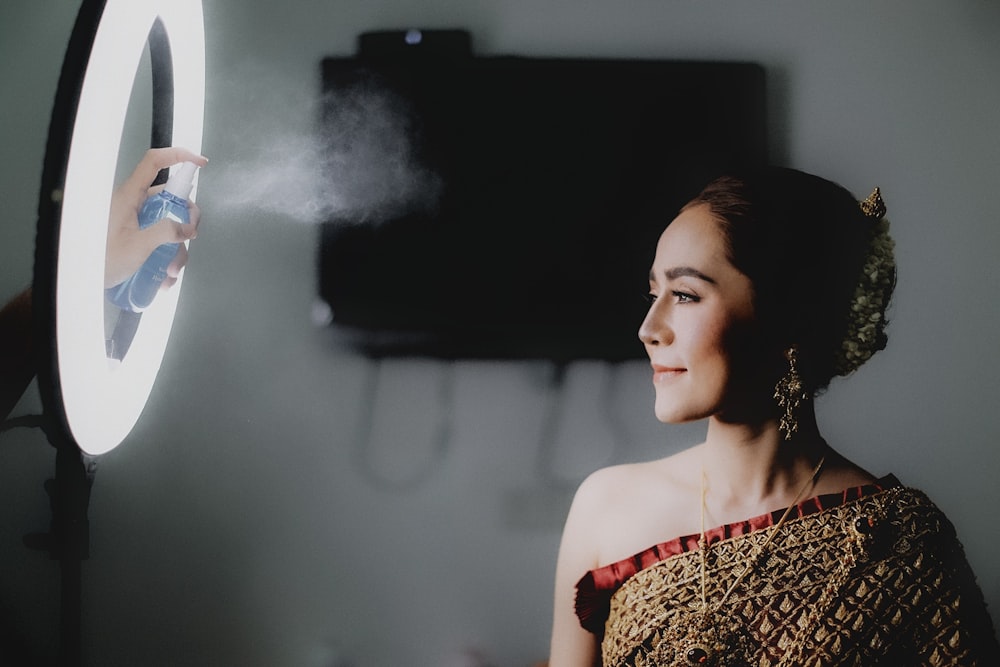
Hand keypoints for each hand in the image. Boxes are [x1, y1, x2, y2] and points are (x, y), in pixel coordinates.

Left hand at [105, 147, 207, 288]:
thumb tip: (187, 227)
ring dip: (177, 248)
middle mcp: (135, 204)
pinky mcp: (139, 236)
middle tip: (191, 237)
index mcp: (129, 196)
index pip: (154, 162)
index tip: (200, 163)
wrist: (82, 281)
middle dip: (186, 221)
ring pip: (170, 224)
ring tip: (170, 271)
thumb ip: (165, 232)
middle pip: (172, 198)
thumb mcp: (137, 246)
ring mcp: (138, 220)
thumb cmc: (101, 260)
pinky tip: (165, 276)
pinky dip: (168, 257)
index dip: (178, 156)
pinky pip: (162, 240)